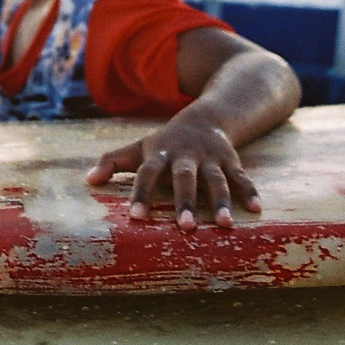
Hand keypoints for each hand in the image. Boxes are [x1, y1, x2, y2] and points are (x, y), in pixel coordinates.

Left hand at [85, 115, 260, 230]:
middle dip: (185, 201)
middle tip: (185, 227)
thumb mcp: (139, 148)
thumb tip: (87, 180)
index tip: (135, 218)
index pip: (146, 174)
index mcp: (160, 154)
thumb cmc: (165, 143)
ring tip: (224, 225)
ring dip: (221, 201)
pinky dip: (249, 191)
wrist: (205, 117)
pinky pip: (241, 176)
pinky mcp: (231, 160)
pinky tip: (256, 209)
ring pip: (216, 179)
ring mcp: (210, 157)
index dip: (141, 194)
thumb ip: (114, 162)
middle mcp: (185, 155)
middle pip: (184, 178)